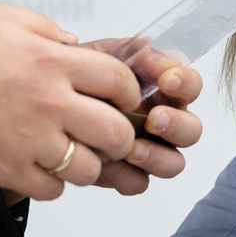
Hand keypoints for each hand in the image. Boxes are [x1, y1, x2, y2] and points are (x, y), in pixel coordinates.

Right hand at [0, 4, 140, 199]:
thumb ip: (44, 29)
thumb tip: (73, 43)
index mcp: (50, 60)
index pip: (117, 81)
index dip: (128, 92)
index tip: (123, 100)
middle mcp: (48, 102)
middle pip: (115, 132)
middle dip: (120, 137)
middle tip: (109, 137)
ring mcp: (29, 141)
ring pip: (88, 169)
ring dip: (85, 164)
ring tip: (70, 155)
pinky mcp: (7, 170)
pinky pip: (52, 190)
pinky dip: (51, 184)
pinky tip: (38, 168)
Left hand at [79, 42, 205, 195]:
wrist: (43, 105)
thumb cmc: (79, 78)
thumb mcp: (102, 55)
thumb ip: (135, 53)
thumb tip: (161, 58)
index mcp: (162, 91)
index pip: (190, 86)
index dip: (186, 84)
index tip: (168, 80)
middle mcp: (163, 121)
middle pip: (191, 131)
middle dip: (177, 125)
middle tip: (154, 118)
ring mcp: (148, 151)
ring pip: (174, 163)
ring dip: (157, 156)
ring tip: (131, 150)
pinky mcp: (126, 174)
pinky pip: (139, 183)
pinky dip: (126, 176)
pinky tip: (106, 165)